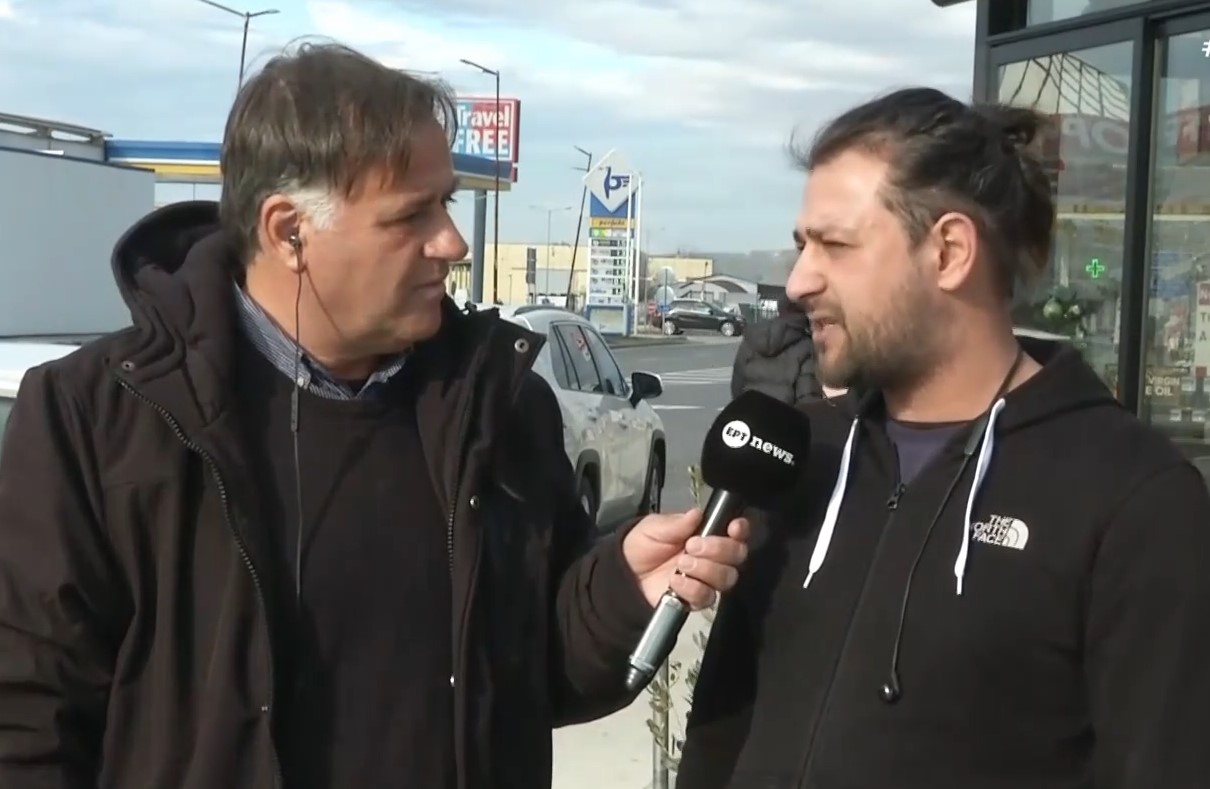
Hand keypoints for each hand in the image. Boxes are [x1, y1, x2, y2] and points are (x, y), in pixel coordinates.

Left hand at [622, 509, 750, 608]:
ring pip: (727, 577)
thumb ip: (677, 523)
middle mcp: (714, 558)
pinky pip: (707, 597)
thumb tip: (697, 514)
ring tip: (682, 564)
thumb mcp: (655, 527)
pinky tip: (675, 581)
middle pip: (737, 555)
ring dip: (705, 569)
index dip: (741, 530)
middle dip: (719, 549)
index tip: (732, 528)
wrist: (624, 574)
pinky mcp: (697, 600)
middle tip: (692, 546)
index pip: (737, 532)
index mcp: (707, 534)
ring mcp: (707, 580)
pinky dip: (692, 588)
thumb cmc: (642, 545)